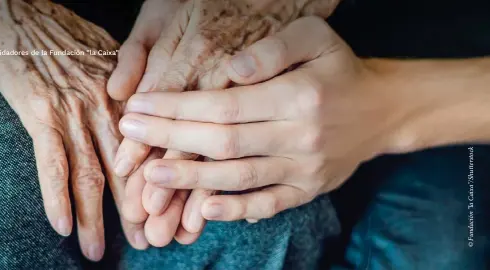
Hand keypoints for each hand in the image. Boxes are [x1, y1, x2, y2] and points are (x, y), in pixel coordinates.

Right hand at [0, 0, 139, 260]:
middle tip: (149, 242)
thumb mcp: (111, 55)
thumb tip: (142, 116)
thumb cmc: (64, 34)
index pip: (153, 149)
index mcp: (129, 96)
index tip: (170, 212)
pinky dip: (56, 198)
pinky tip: (62, 227)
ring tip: (101, 251)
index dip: (162, 185)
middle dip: (138, 211)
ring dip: (96, 218)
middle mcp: (109, 107)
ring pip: (91, 174)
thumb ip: (129, 91)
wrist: (17, 14)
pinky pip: (51, 164)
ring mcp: (75, 111)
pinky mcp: (40, 114)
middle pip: (129, 170)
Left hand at [119, 17, 399, 221]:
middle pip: (223, 143)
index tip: (139, 106)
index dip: (177, 108)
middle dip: (170, 139)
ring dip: (190, 179)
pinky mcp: (307, 190)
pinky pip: (267, 204)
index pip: (224, 105)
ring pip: (238, 178)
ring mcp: (304, 169)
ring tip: (150, 174)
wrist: (381, 110)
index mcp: (298, 95)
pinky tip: (201, 207)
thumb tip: (230, 70)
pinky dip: (234, 209)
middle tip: (130, 135)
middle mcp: (300, 136)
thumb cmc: (338, 68)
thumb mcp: (315, 37)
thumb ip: (271, 49)